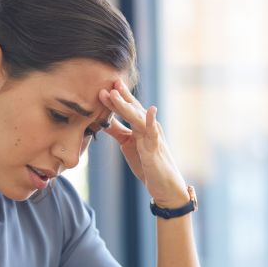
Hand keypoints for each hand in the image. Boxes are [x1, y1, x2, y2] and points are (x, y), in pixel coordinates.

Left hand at [99, 80, 189, 207]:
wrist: (164, 185)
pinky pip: (154, 133)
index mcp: (140, 126)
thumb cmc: (147, 164)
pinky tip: (152, 110)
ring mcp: (152, 136)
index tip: (105, 84)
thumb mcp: (127, 144)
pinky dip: (152, 121)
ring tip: (115, 93)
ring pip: (138, 117)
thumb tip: (103, 120)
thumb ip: (117, 131)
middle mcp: (147, 127)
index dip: (117, 96)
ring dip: (126, 105)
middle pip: (132, 108)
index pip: (128, 107)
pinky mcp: (155, 149)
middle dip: (120, 95)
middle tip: (110, 81)